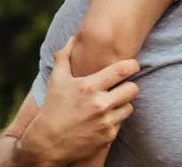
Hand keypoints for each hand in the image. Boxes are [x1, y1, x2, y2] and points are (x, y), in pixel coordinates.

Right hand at [13, 36, 140, 164]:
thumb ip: (64, 56)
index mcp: (89, 87)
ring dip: (122, 104)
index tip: (133, 65)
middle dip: (128, 86)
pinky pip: (121, 123)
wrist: (49, 142)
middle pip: (133, 89)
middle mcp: (100, 104)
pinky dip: (114, 119)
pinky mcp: (109, 136)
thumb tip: (72, 38)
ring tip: (110, 103)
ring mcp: (106, 121)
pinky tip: (102, 118)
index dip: (132, 65)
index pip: (122, 71)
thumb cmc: (53, 107)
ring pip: (129, 107)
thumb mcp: (56, 80)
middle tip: (120, 86)